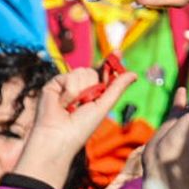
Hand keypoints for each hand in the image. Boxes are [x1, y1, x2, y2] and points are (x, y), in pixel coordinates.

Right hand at [13, 67, 136, 187]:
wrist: (59, 135)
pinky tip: (63, 104)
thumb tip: (134, 74)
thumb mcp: (104, 106)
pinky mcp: (54, 84)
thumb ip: (117, 88)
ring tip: (73, 106)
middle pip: (93, 72)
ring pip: (82, 72)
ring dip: (81, 91)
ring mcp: (66, 85)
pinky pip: (69, 76)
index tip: (118, 53)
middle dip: (93, 86)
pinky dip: (69, 91)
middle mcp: (80, 88)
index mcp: (93, 94)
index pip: (102, 74)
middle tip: (86, 103)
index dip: (110, 63)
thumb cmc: (81, 127)